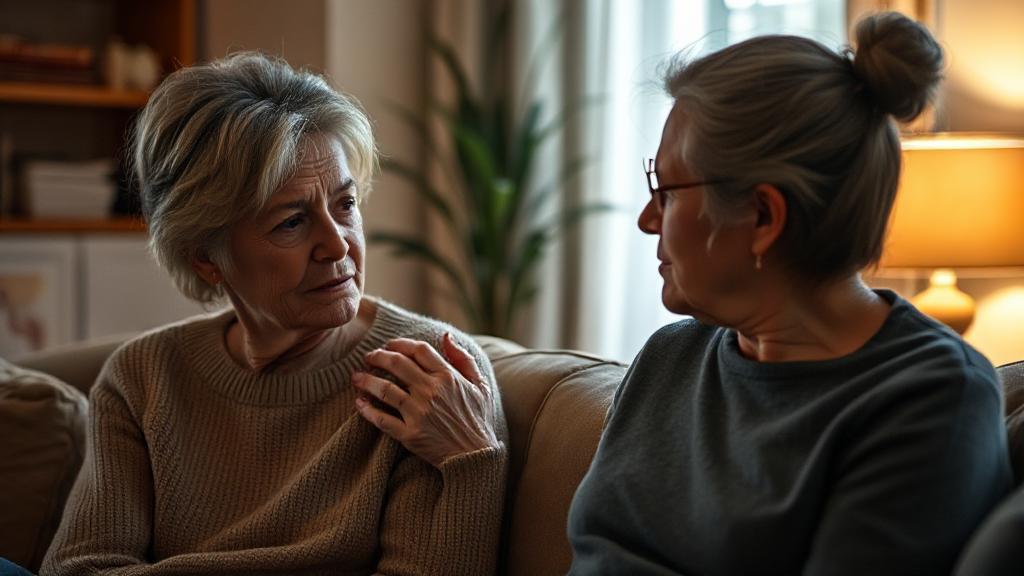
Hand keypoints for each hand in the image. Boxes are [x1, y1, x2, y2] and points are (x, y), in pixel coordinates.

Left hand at [352, 333, 498, 467]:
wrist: (474, 458)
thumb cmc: (478, 420)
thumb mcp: (480, 386)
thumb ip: (463, 359)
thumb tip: (446, 336)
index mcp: (448, 377)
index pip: (419, 350)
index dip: (400, 343)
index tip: (389, 345)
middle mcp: (431, 392)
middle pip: (397, 364)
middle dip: (378, 356)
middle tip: (369, 357)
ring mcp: (419, 413)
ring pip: (385, 389)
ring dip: (366, 380)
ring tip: (356, 377)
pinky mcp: (409, 434)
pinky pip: (381, 419)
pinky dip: (367, 410)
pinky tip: (359, 403)